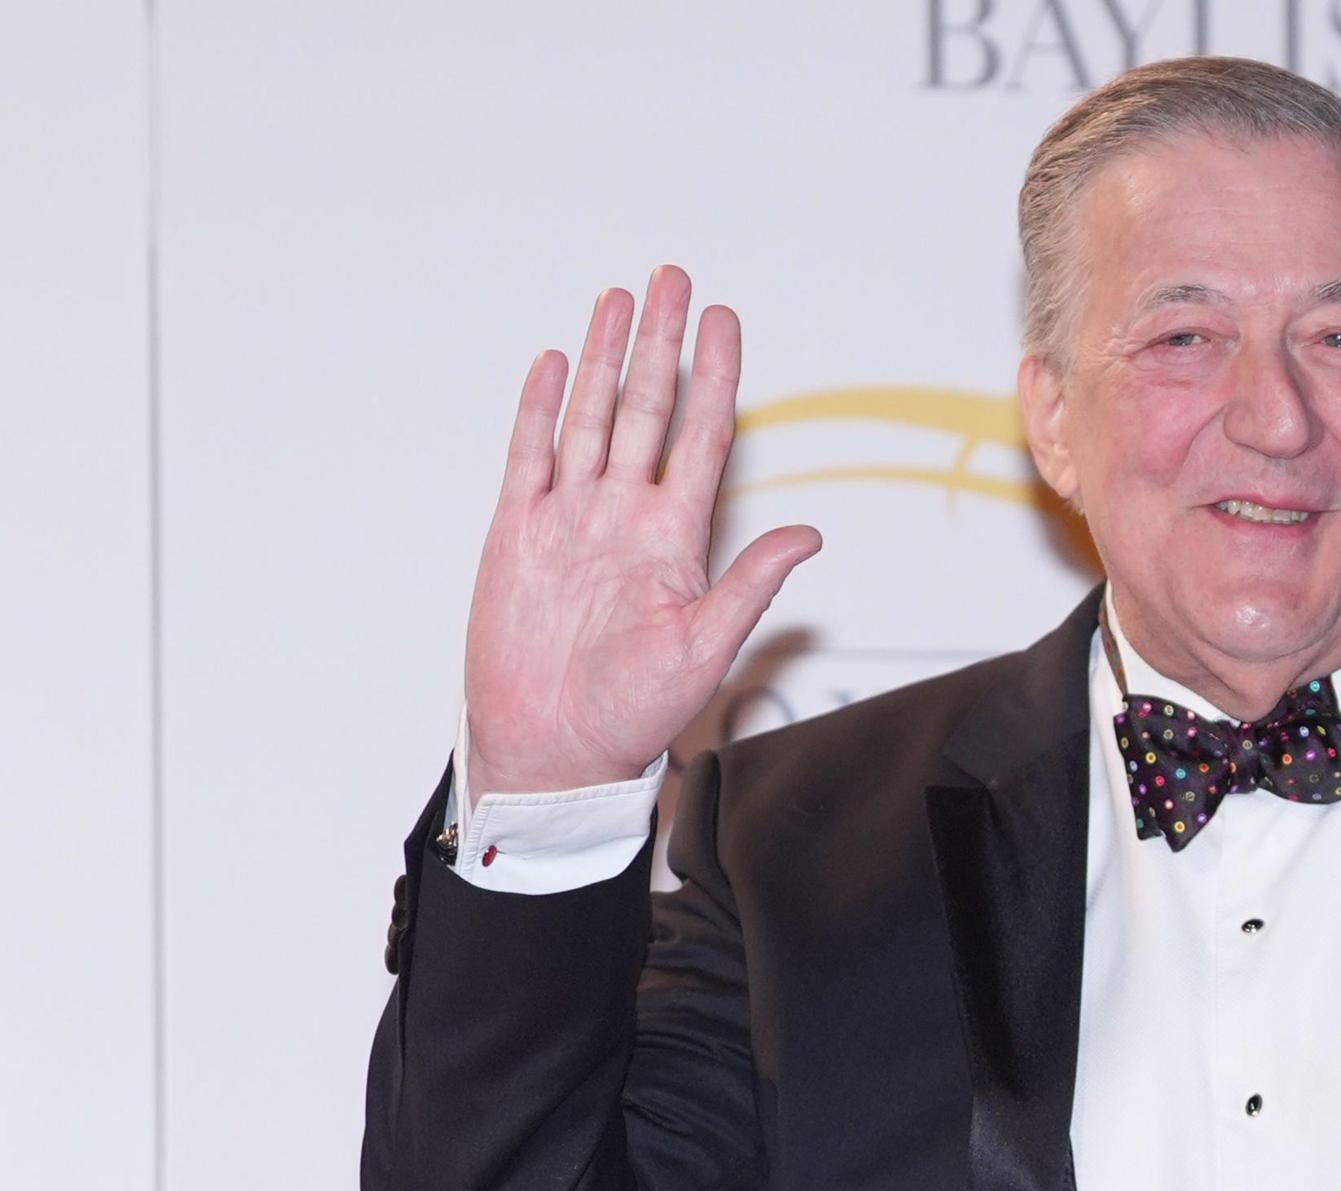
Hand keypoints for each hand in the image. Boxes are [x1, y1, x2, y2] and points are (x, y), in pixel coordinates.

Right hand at [462, 265, 821, 807]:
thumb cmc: (633, 715)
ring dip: (604, 359)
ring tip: (618, 300)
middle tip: (673, 280)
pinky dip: (542, 410)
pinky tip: (555, 363)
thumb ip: (752, 584)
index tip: (727, 322)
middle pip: (647, 409)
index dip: (714, 377)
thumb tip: (810, 536)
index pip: (701, 437)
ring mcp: (572, 520)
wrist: (554, 751)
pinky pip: (531, 457)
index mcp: (676, 539)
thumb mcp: (706, 648)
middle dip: (660, 344)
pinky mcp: (520, 534)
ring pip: (591, 419)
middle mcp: (626, 517)